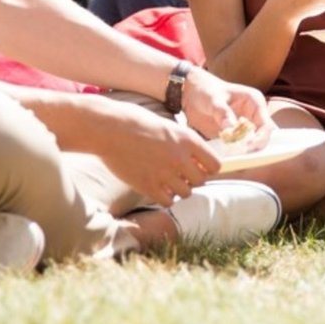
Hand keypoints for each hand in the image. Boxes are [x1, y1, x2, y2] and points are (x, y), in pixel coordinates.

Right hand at [85, 99, 222, 203]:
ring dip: (179, 189)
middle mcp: (179, 158)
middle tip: (181, 174)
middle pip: (201, 181)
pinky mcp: (148, 186)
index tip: (200, 167)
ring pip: (186, 193)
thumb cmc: (136, 122)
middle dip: (193, 179)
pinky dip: (165, 197)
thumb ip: (183, 143)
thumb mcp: (168, 126)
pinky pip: (167, 201)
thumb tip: (196, 158)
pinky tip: (157, 187)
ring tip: (167, 180)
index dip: (209, 168)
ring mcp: (164, 173)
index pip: (215, 164)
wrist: (110, 129)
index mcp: (187, 139)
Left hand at [181, 67, 274, 150]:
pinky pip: (238, 148)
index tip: (247, 147)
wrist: (191, 92)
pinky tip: (226, 158)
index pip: (266, 125)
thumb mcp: (214, 99)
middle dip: (255, 149)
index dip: (260, 138)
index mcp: (255, 103)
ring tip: (233, 158)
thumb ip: (223, 113)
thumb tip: (231, 131)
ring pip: (252, 145)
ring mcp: (243, 127)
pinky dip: (234, 154)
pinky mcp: (233, 136)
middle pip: (262, 138)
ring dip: (245, 153)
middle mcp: (253, 116)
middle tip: (241, 156)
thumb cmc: (206, 90)